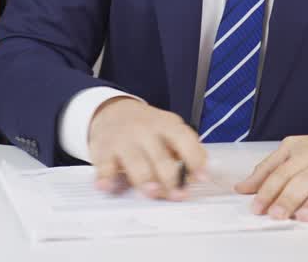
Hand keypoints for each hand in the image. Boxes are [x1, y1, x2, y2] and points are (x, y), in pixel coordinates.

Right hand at [87, 97, 208, 200]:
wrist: (112, 112)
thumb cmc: (148, 128)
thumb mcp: (170, 129)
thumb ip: (187, 149)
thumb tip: (202, 174)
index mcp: (167, 125)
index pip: (184, 139)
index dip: (194, 159)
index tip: (202, 177)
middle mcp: (145, 131)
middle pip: (160, 156)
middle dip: (170, 178)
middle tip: (178, 195)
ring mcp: (124, 140)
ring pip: (136, 163)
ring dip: (144, 179)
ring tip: (151, 193)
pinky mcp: (105, 150)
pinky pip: (105, 165)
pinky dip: (106, 177)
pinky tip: (108, 186)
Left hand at [235, 124, 307, 221]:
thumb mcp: (297, 152)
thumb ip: (269, 169)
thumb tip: (242, 188)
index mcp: (306, 152)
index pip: (283, 171)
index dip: (269, 189)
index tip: (258, 207)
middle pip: (305, 179)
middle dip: (289, 197)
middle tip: (276, 215)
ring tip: (304, 217)